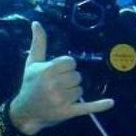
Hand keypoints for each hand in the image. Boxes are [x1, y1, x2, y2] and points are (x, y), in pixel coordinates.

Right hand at [8, 21, 114, 135]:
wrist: (25, 112)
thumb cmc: (29, 84)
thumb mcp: (32, 63)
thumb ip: (38, 42)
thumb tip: (36, 22)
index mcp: (47, 70)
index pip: (71, 62)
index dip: (66, 67)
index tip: (56, 73)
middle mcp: (54, 84)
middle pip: (77, 76)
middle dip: (69, 80)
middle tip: (56, 86)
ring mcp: (61, 99)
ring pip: (80, 90)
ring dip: (73, 92)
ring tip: (59, 96)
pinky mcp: (68, 112)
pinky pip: (87, 106)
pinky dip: (99, 105)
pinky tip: (111, 103)